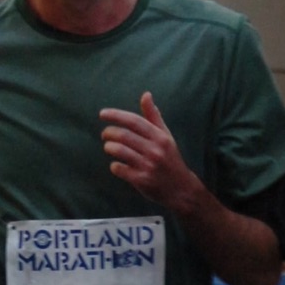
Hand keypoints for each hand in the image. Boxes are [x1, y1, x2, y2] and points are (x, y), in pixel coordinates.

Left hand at [100, 92, 197, 210]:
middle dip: (109, 133)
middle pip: (124, 135)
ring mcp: (148, 165)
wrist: (181, 189)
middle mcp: (155, 150)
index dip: (116, 115)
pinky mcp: (142, 180)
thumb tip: (146, 95)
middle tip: (105, 134)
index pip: (134, 121)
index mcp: (160, 137)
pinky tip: (116, 165)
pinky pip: (119, 169)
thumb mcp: (165, 136)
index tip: (102, 114)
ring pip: (120, 151)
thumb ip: (154, 117)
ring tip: (108, 147)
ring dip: (109, 147)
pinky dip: (114, 166)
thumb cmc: (170, 159)